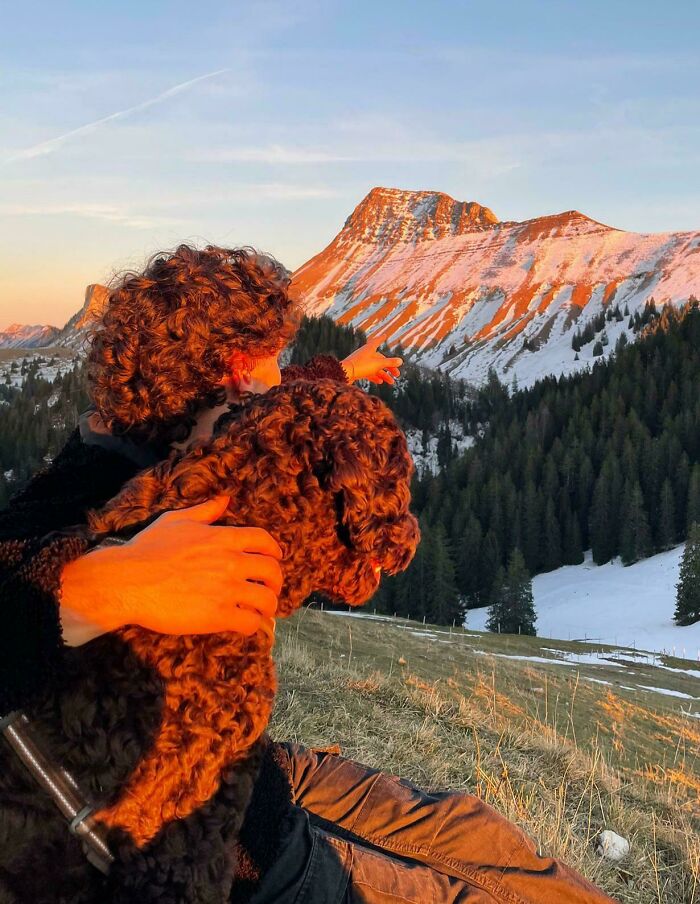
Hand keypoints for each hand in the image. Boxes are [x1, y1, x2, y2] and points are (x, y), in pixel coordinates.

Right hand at [59, 495, 282, 643]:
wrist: (128, 582)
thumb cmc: (147, 550)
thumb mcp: (176, 521)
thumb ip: (205, 511)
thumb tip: (225, 500)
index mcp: (223, 538)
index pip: (263, 540)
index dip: (274, 550)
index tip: (275, 558)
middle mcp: (231, 562)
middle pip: (272, 570)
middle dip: (276, 581)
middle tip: (271, 589)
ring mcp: (226, 590)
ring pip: (266, 599)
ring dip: (268, 606)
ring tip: (262, 611)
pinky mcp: (218, 615)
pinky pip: (249, 622)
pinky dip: (252, 625)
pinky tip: (245, 626)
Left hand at [341, 335, 402, 384]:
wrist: (344, 374)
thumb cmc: (361, 366)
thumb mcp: (378, 364)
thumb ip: (389, 362)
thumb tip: (401, 361)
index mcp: (369, 348)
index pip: (377, 341)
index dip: (381, 339)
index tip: (385, 335)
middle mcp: (365, 354)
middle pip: (380, 359)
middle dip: (389, 367)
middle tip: (397, 374)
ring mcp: (361, 362)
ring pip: (375, 368)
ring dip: (384, 374)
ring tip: (391, 382)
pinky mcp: (358, 370)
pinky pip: (368, 373)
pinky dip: (375, 377)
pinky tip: (380, 382)